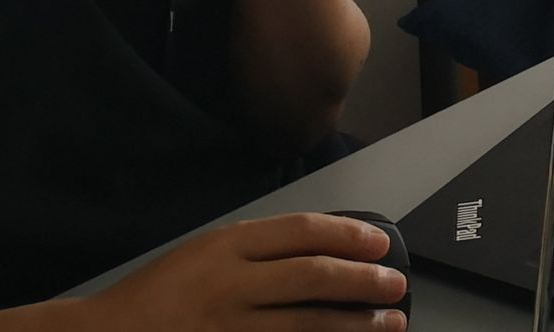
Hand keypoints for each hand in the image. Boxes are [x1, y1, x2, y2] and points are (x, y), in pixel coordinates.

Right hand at [83, 213, 406, 330]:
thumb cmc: (157, 296)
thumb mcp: (205, 253)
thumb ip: (258, 251)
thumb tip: (327, 250)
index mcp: (224, 247)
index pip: (301, 232)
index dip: (348, 236)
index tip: (379, 244)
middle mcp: (229, 285)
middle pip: (312, 276)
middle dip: (363, 280)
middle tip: (396, 285)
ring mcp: (228, 328)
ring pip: (306, 323)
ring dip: (355, 323)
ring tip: (389, 322)